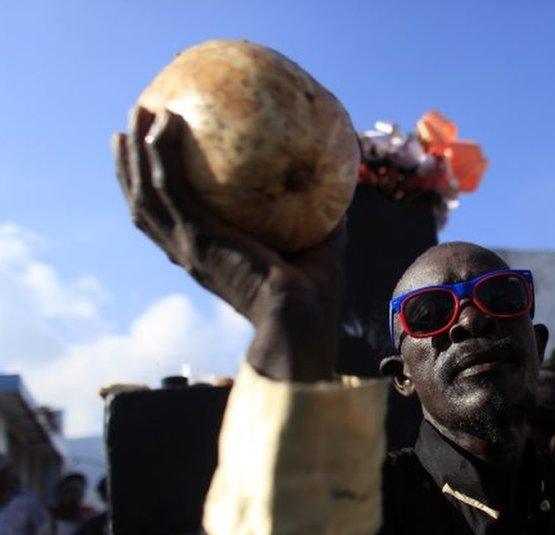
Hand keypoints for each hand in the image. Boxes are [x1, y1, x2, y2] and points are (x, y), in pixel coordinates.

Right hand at [113, 107, 344, 380]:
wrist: (303, 317)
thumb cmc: (314, 291)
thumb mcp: (319, 241)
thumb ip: (322, 210)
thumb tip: (339, 177)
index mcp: (207, 253)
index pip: (168, 216)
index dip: (154, 185)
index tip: (152, 149)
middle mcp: (187, 250)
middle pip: (144, 200)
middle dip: (132, 161)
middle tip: (134, 120)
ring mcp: (187, 244)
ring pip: (145, 191)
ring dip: (135, 151)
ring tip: (136, 113)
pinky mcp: (196, 237)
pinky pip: (170, 187)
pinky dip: (162, 155)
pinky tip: (167, 124)